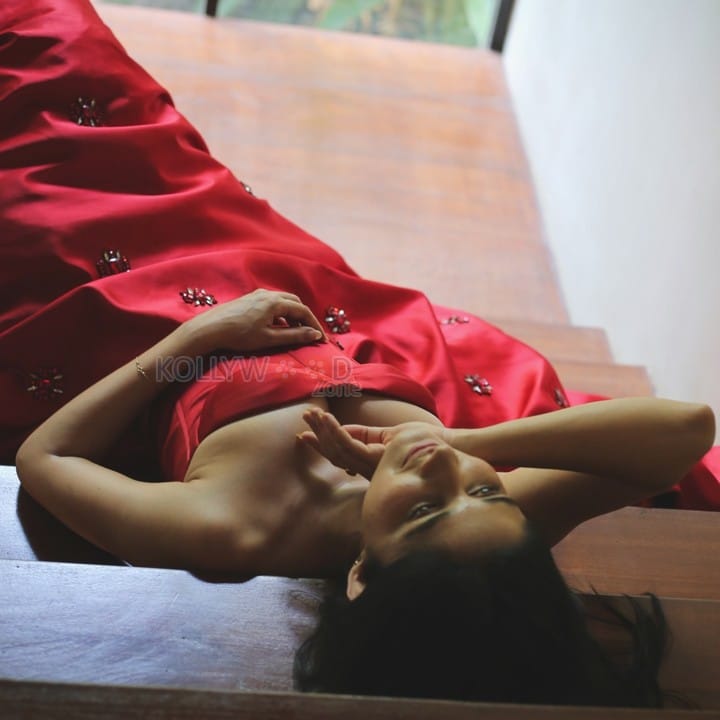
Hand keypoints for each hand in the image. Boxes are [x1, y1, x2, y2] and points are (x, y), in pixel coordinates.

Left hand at [181, 289, 325, 353]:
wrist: (210, 328)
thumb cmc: (239, 335)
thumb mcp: (269, 338)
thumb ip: (294, 336)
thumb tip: (315, 335)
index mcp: (275, 302)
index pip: (303, 311)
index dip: (314, 325)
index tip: (322, 339)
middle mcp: (268, 294)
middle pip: (295, 303)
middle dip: (305, 318)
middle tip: (310, 334)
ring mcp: (258, 295)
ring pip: (284, 301)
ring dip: (293, 315)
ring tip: (295, 332)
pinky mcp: (249, 299)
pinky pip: (273, 302)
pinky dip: (282, 313)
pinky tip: (277, 326)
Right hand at [298, 409, 448, 478]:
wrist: (442, 445)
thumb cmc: (421, 442)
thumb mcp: (390, 435)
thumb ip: (367, 435)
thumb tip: (345, 430)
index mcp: (369, 463)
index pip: (339, 455)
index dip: (321, 444)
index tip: (303, 434)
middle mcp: (367, 468)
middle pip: (334, 453)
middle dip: (318, 435)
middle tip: (303, 420)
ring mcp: (371, 465)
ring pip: (339, 449)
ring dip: (324, 430)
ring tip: (313, 415)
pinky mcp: (376, 458)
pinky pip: (350, 446)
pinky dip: (336, 432)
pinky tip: (328, 421)